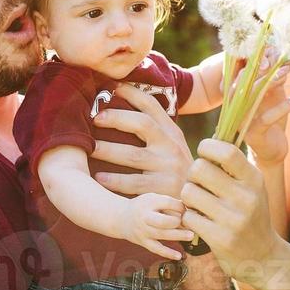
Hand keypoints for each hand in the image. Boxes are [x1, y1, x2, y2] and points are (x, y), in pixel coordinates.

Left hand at [90, 83, 192, 197]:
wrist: (199, 202)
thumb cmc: (175, 173)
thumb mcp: (172, 148)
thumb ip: (155, 132)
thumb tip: (121, 113)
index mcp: (171, 132)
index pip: (152, 106)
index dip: (132, 93)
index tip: (112, 86)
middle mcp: (172, 146)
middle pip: (143, 124)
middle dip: (117, 118)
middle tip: (95, 118)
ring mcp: (169, 168)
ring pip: (133, 155)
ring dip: (108, 150)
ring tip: (89, 148)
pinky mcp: (164, 189)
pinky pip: (134, 183)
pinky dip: (115, 180)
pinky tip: (99, 178)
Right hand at [119, 193, 194, 259]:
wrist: (121, 217)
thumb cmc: (143, 206)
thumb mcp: (153, 198)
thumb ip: (170, 203)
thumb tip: (191, 209)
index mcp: (149, 202)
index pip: (168, 203)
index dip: (180, 206)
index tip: (187, 209)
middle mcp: (145, 217)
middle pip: (164, 221)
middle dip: (178, 222)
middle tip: (190, 222)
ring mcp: (143, 231)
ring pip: (162, 235)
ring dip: (178, 235)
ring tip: (191, 235)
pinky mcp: (143, 242)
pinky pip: (156, 249)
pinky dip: (168, 253)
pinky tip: (179, 256)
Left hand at [180, 139, 280, 271]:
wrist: (263, 257)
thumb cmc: (251, 215)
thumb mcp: (252, 188)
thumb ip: (234, 167)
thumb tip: (208, 141)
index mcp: (254, 179)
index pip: (226, 152)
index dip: (207, 147)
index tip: (204, 154)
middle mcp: (246, 197)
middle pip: (199, 169)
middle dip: (192, 174)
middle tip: (198, 184)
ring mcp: (233, 219)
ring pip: (189, 192)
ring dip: (188, 197)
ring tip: (198, 203)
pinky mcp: (220, 238)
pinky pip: (188, 217)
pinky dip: (189, 218)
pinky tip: (200, 222)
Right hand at [241, 61, 289, 166]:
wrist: (273, 151)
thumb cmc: (272, 121)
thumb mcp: (273, 96)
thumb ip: (275, 80)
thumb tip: (284, 59)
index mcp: (238, 95)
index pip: (241, 72)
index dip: (254, 59)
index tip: (271, 49)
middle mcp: (236, 107)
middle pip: (244, 81)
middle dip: (261, 68)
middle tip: (279, 59)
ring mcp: (242, 121)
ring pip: (252, 97)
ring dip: (270, 83)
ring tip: (286, 73)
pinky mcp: (253, 134)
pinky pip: (267, 118)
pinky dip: (283, 107)